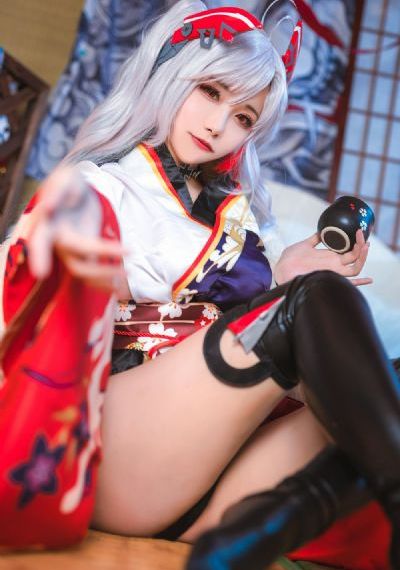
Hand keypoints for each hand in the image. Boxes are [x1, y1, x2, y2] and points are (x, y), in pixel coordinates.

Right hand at [25, 166, 125, 292]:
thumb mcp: (65, 179)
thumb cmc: (69, 184)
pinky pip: (92, 276)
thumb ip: (57, 190)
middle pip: (76, 264)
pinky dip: (106, 282)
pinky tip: (122, 286)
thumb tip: (48, 207)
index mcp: (47, 226)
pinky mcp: (84, 255)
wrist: (76, 191)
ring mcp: (71, 252)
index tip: (41, 272)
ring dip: (106, 279)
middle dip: (100, 270)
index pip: (40, 242)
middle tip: (125, 269)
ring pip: (85, 274)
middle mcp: (58, 244)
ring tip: (129, 275)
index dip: (39, 257)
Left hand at [274, 229, 371, 286]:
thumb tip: (321, 231)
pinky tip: (369, 280)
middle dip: (362, 248)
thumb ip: (314, 239)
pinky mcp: (327, 278)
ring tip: (364, 244)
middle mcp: (333, 266)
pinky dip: (359, 283)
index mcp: (329, 258)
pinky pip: (345, 283)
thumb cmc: (290, 259)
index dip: (357, 244)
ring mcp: (332, 272)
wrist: (281, 268)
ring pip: (355, 268)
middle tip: (363, 236)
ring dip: (362, 256)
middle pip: (355, 259)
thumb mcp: (304, 245)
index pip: (349, 253)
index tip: (361, 234)